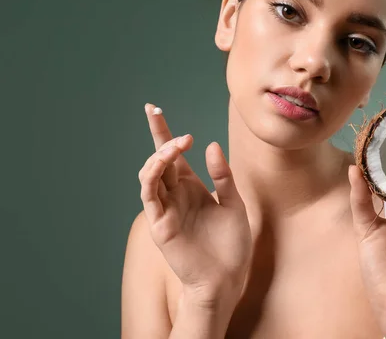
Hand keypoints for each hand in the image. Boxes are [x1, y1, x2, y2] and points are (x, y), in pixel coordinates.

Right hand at [138, 103, 251, 311]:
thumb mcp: (234, 203)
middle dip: (157, 134)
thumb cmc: (231, 245)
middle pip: (159, 158)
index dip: (164, 132)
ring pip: (151, 174)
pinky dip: (153, 176)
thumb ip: (223, 176)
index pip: (174, 155)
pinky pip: (149, 196)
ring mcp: (165, 208)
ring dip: (159, 155)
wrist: (227, 278)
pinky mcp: (160, 224)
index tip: (155, 109)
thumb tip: (210, 145)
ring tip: (177, 145)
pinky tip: (165, 162)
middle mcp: (175, 195)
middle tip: (158, 114)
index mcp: (192, 188)